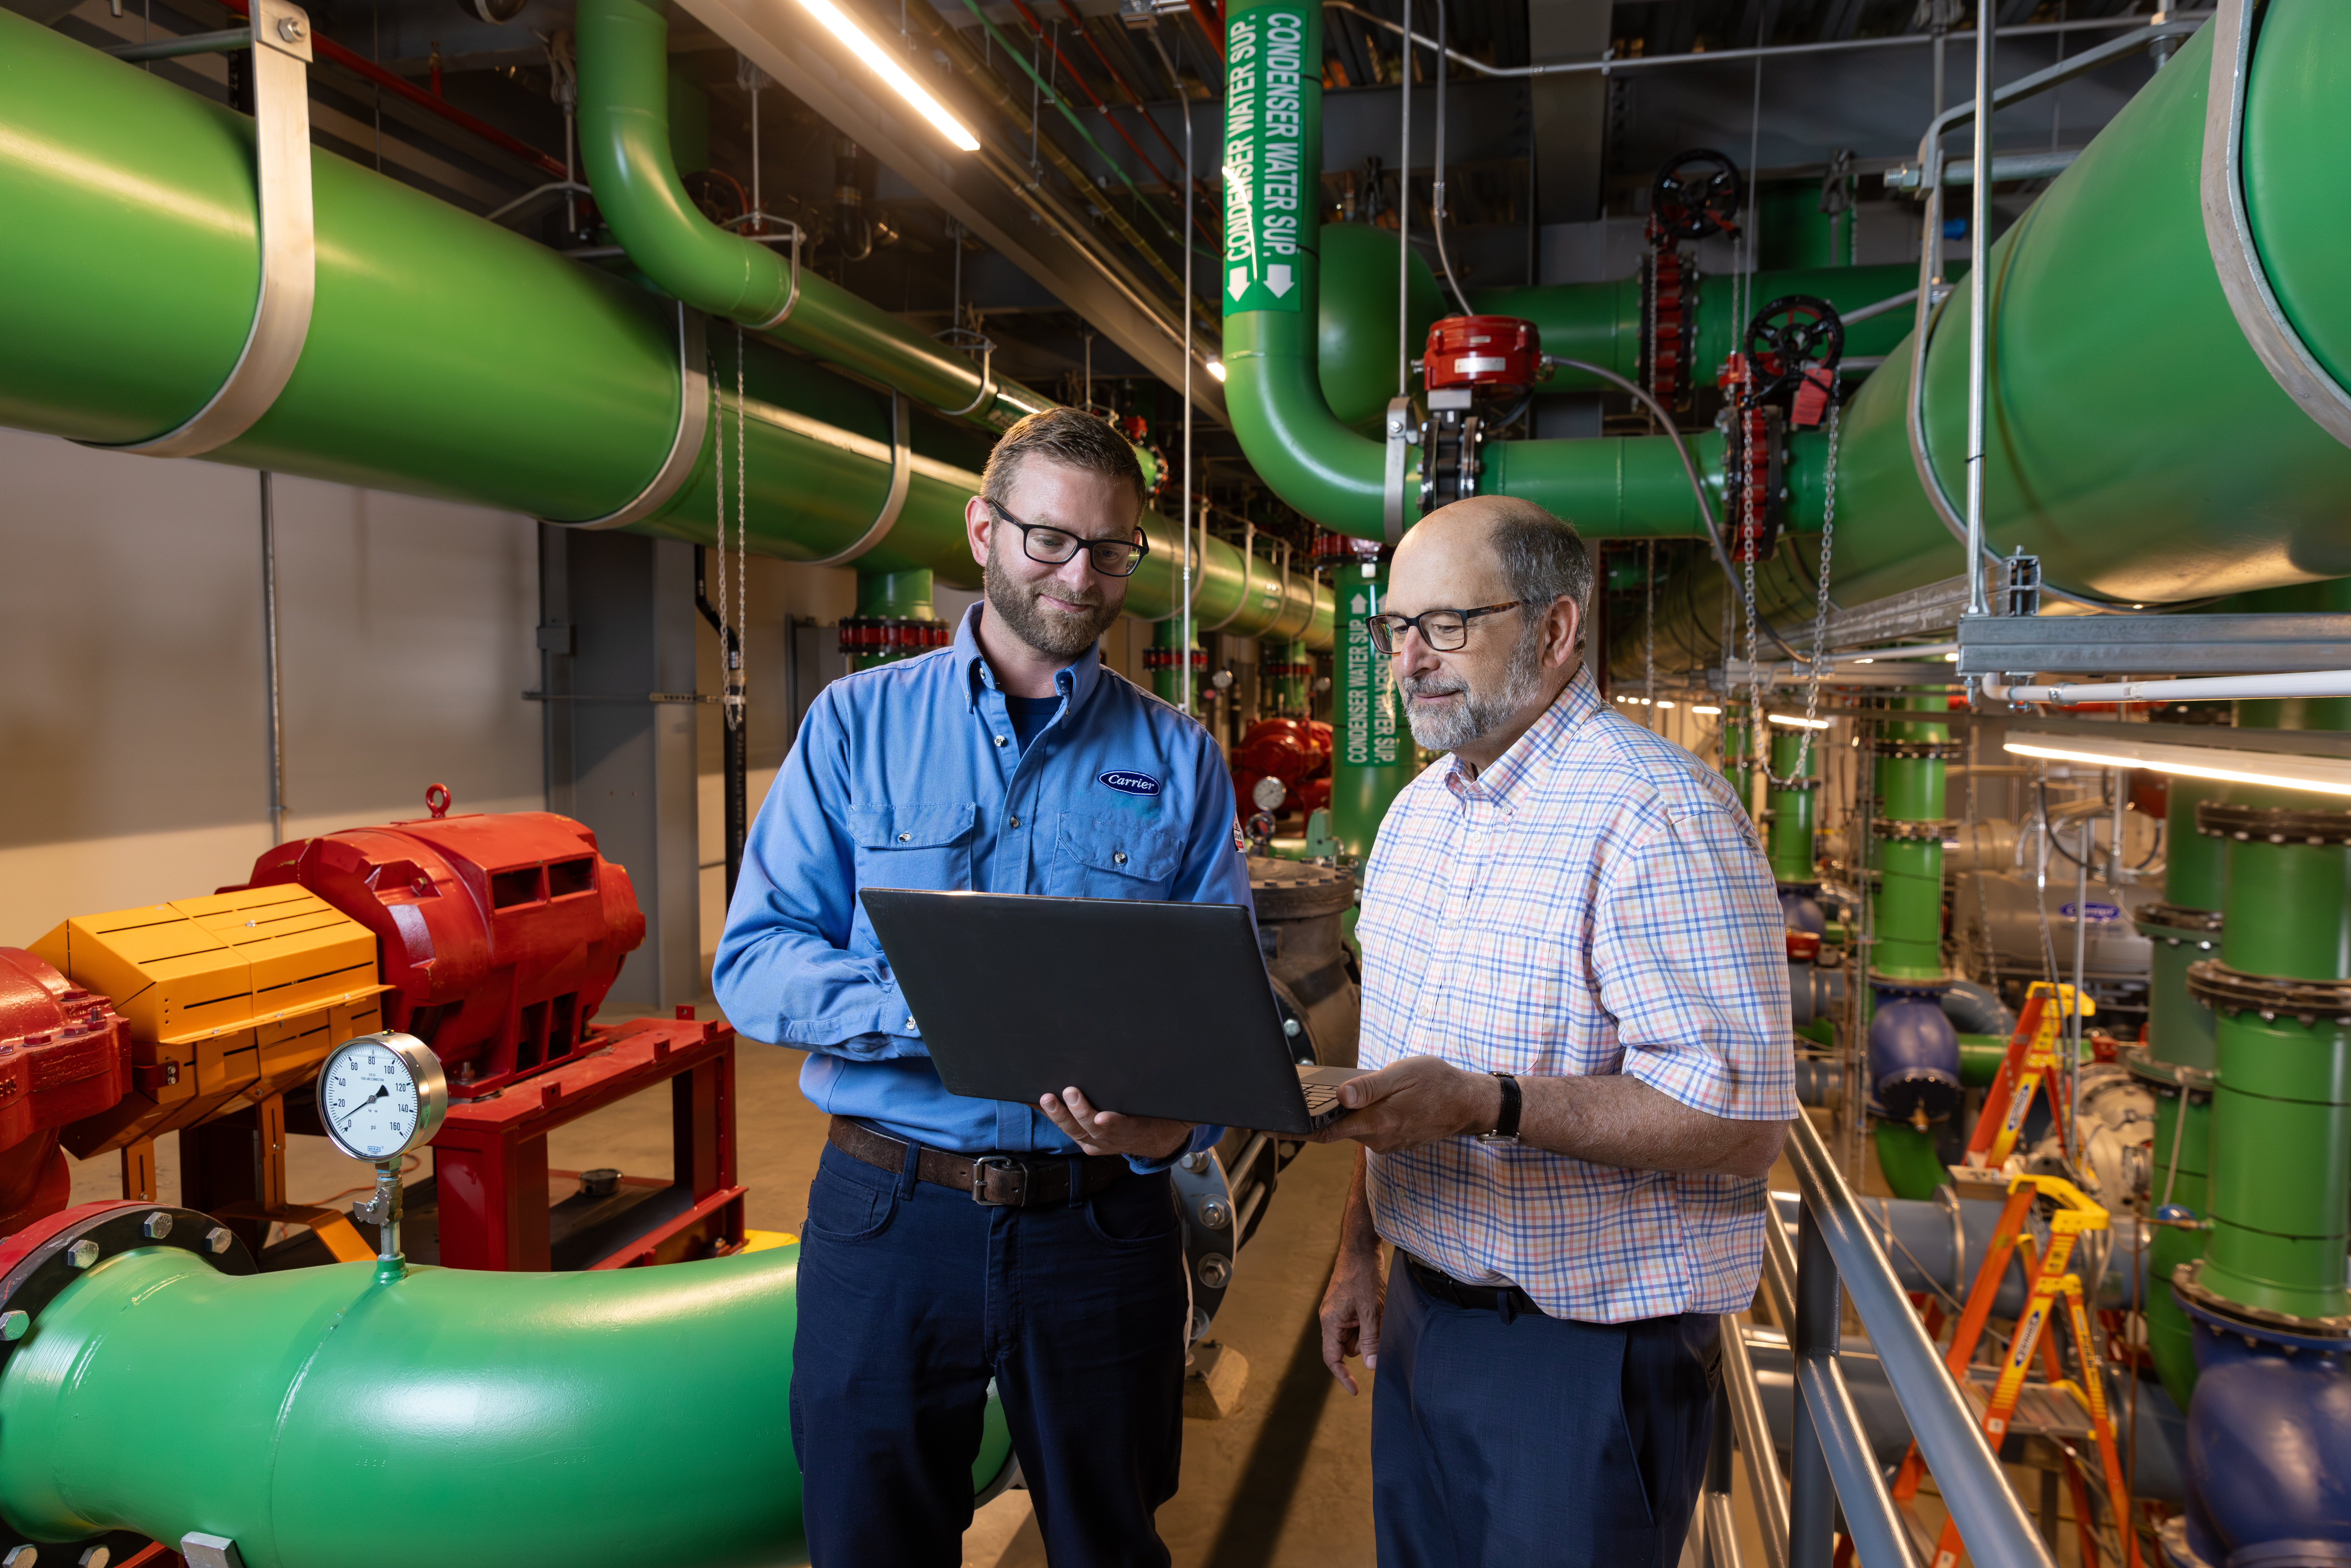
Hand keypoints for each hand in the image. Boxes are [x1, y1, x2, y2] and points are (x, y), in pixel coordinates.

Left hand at [1039, 1085, 1194, 1159]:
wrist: (1157, 1142)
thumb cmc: (1163, 1118)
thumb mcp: (1177, 1113)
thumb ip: (1183, 1106)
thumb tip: (1204, 1092)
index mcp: (1136, 1131)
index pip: (1125, 1129)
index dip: (1114, 1125)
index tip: (1103, 1117)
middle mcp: (1113, 1140)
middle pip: (1093, 1128)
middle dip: (1080, 1111)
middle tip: (1071, 1093)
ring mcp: (1097, 1142)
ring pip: (1076, 1131)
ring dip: (1060, 1116)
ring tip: (1048, 1098)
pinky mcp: (1086, 1139)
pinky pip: (1067, 1130)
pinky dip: (1053, 1118)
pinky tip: (1039, 1105)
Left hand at [1309, 1055, 1500, 1153]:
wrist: (1468, 1104)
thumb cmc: (1438, 1083)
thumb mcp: (1403, 1074)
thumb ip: (1369, 1087)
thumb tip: (1340, 1096)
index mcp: (1377, 1123)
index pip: (1325, 1133)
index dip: (1294, 1131)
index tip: (1269, 1128)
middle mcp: (1378, 1140)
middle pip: (1335, 1130)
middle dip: (1318, 1116)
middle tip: (1302, 1098)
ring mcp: (1386, 1143)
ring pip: (1353, 1128)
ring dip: (1344, 1114)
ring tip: (1345, 1092)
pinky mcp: (1393, 1141)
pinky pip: (1368, 1129)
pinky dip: (1360, 1116)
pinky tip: (1367, 1099)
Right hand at [1319, 1241, 1385, 1393]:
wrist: (1360, 1248)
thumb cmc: (1363, 1276)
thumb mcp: (1371, 1310)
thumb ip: (1371, 1339)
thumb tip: (1371, 1366)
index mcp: (1330, 1322)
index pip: (1332, 1358)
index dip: (1343, 1377)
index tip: (1356, 1391)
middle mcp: (1330, 1318)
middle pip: (1348, 1347)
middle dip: (1365, 1343)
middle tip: (1378, 1323)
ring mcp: (1338, 1311)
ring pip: (1356, 1335)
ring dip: (1369, 1330)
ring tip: (1378, 1309)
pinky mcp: (1346, 1304)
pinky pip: (1358, 1322)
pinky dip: (1369, 1320)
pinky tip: (1376, 1304)